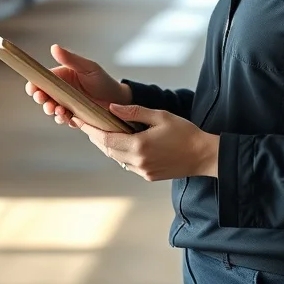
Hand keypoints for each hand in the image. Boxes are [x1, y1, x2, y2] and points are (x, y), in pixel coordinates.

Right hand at [26, 45, 130, 126]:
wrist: (118, 99)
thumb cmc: (103, 80)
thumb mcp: (88, 67)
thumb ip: (71, 59)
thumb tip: (54, 47)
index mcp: (61, 77)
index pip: (42, 81)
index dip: (34, 85)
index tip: (33, 88)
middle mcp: (61, 92)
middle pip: (43, 96)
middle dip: (41, 99)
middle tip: (44, 100)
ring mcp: (67, 105)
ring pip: (52, 109)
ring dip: (51, 110)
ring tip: (57, 109)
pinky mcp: (74, 117)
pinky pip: (64, 119)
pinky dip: (62, 119)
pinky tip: (66, 116)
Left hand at [72, 104, 219, 180]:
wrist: (204, 156)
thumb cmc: (185, 133)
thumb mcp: (160, 116)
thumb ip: (135, 112)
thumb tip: (112, 107)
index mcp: (139, 145)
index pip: (106, 138)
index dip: (91, 130)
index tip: (79, 120)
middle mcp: (138, 161)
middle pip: (108, 150)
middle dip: (96, 137)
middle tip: (86, 124)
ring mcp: (143, 171)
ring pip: (116, 158)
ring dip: (107, 146)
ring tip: (99, 132)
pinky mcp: (148, 176)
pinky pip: (127, 164)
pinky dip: (120, 154)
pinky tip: (120, 143)